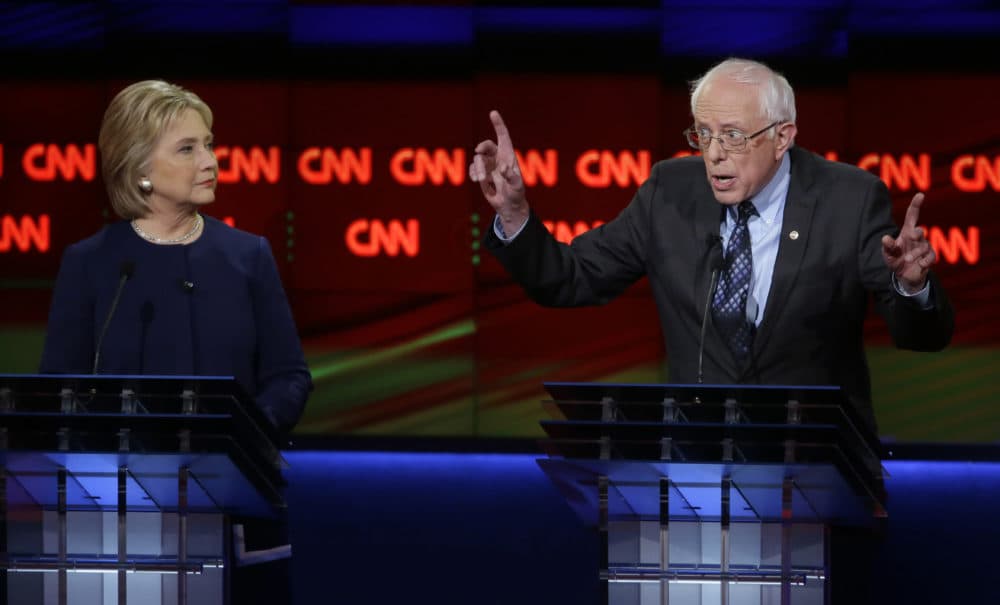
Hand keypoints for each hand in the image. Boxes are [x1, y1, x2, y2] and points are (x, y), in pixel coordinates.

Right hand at [469, 110, 528, 235]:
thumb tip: (502, 168)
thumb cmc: (516, 193)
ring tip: (482, 180)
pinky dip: (473, 174)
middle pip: (487, 146)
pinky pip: (473, 170)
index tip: (493, 113)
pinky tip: (477, 180)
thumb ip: (511, 176)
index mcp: (509, 156)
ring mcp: (488, 166)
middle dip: (483, 146)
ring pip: (478, 160)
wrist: (509, 205)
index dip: (498, 124)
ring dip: (478, 168)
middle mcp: (498, 158)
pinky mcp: (481, 174)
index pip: (503, 136)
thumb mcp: (517, 186)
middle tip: (479, 151)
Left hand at [881, 192, 935, 293]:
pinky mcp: (929, 258)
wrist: (903, 275)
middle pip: (920, 231)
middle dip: (917, 232)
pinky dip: (926, 260)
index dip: (916, 205)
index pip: (912, 216)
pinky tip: (921, 264)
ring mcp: (924, 247)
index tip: (920, 195)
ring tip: (908, 259)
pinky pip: (931, 257)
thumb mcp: (888, 254)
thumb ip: (887, 246)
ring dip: (916, 253)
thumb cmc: (895, 259)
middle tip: (911, 235)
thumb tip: (885, 238)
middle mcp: (917, 238)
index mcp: (906, 232)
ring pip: (924, 246)